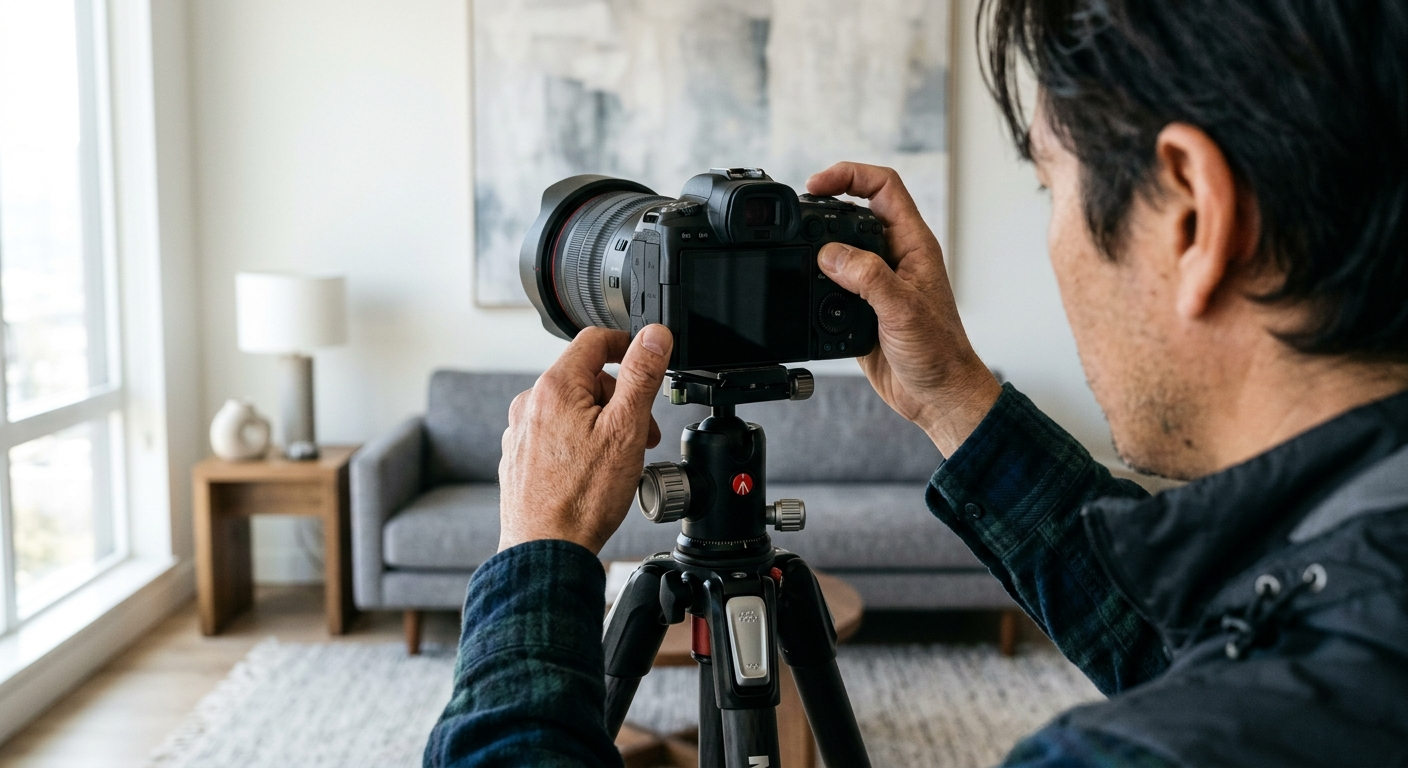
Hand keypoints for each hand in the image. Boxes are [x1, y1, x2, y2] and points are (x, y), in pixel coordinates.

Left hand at [497, 325, 673, 552]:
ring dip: (602, 423)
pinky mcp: (520, 456)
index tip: (646, 357)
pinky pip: (556, 433)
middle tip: (644, 433)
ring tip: (621, 458)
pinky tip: (593, 472)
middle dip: (621, 399)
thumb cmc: (583, 498)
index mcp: (555, 388)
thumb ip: (641, 375)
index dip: (627, 344)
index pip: (594, 341)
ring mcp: (521, 431)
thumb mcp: (626, 429)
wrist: (546, 549)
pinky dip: (579, 442)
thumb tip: (654, 336)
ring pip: (572, 409)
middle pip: (586, 379)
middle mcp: (530, 403)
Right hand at [808, 162, 1001, 455]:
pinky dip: (813, 281)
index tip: (817, 184)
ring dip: (816, 246)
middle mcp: (894, 257)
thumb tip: (828, 253)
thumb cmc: (939, 352)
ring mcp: (876, 282)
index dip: (849, 176)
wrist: (936, 396)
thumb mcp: (903, 309)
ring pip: (840, 247)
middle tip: (796, 217)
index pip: (883, 188)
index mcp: (913, 245)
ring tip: (793, 249)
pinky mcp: (860, 307)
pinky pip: (830, 283)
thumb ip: (867, 277)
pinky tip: (802, 287)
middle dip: (824, 207)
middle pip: (854, 211)